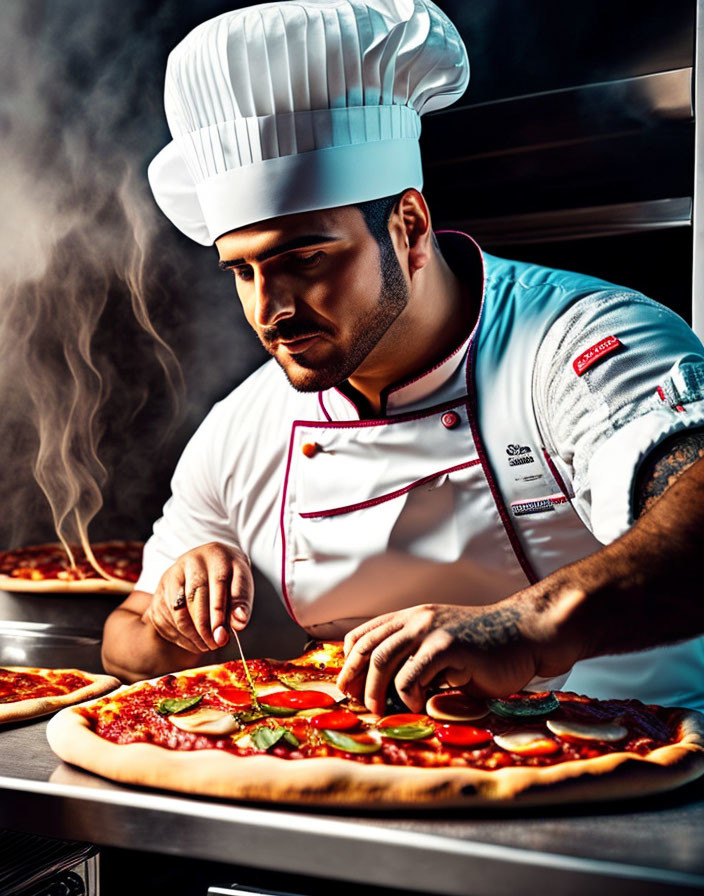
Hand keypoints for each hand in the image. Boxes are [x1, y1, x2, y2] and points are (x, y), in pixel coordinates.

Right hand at [143, 543, 253, 653]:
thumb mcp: (241, 582)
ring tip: (208, 645)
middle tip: (216, 643)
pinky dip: (180, 634)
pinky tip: (194, 642)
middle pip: (195, 595)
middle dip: (205, 625)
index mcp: (216, 555)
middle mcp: (192, 561)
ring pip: (178, 608)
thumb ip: (241, 602)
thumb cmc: (228, 576)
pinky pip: (166, 616)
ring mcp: (173, 574)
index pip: (218, 582)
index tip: (223, 635)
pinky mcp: (161, 588)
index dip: (220, 611)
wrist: (208, 563)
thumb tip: (239, 623)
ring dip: (192, 633)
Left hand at [337, 598, 579, 713]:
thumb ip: (416, 657)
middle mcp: (416, 619)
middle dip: (354, 678)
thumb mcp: (442, 645)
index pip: (364, 635)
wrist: (525, 634)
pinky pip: (412, 673)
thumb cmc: (486, 647)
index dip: (350, 662)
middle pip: (367, 647)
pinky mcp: (447, 646)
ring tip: (380, 709)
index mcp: (411, 618)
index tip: (348, 686)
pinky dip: (406, 693)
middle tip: (356, 703)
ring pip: (382, 658)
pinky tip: (415, 704)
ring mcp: (431, 630)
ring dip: (375, 690)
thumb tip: (384, 690)